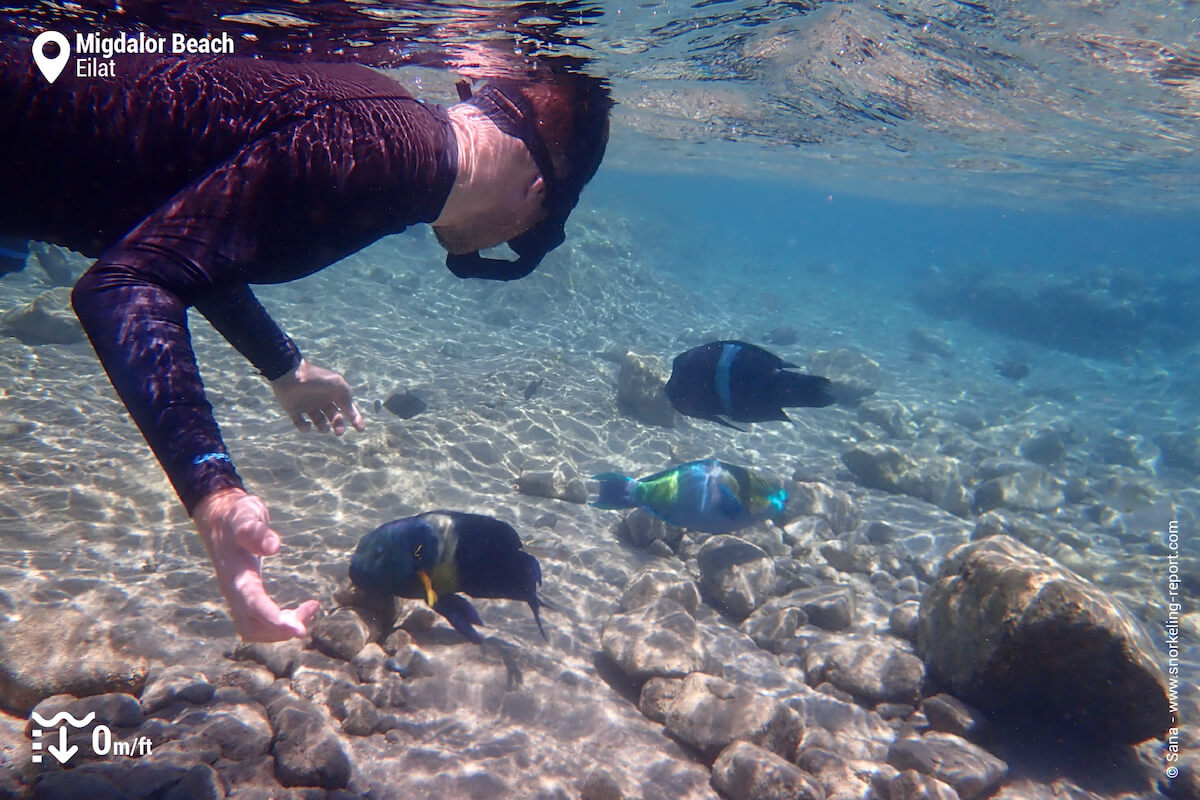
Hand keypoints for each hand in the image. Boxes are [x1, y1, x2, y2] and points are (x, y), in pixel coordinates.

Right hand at [193, 488, 319, 640]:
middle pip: (251, 626)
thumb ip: (256, 531)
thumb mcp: (246, 516)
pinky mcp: (244, 598)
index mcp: (235, 574)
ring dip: (281, 630)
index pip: (252, 604)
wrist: (219, 520)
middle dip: (280, 630)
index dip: (273, 619)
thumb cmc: (236, 517)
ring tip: (310, 610)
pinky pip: (258, 624)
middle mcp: (233, 591)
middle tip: (310, 614)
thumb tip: (273, 546)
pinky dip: (279, 625)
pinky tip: (302, 610)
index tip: (298, 629)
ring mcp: (237, 597)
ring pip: (254, 630)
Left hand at [271, 359, 365, 434]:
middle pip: (334, 417)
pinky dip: (304, 428)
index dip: (355, 418)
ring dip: (323, 428)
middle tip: (339, 432)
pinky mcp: (294, 410)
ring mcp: (308, 405)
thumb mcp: (337, 383)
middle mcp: (322, 400)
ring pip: (319, 422)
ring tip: (324, 427)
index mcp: (333, 393)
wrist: (289, 375)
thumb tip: (351, 408)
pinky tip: (307, 425)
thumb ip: (347, 394)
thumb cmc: (315, 378)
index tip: (361, 429)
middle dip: (338, 426)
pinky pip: (300, 423)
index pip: (347, 408)